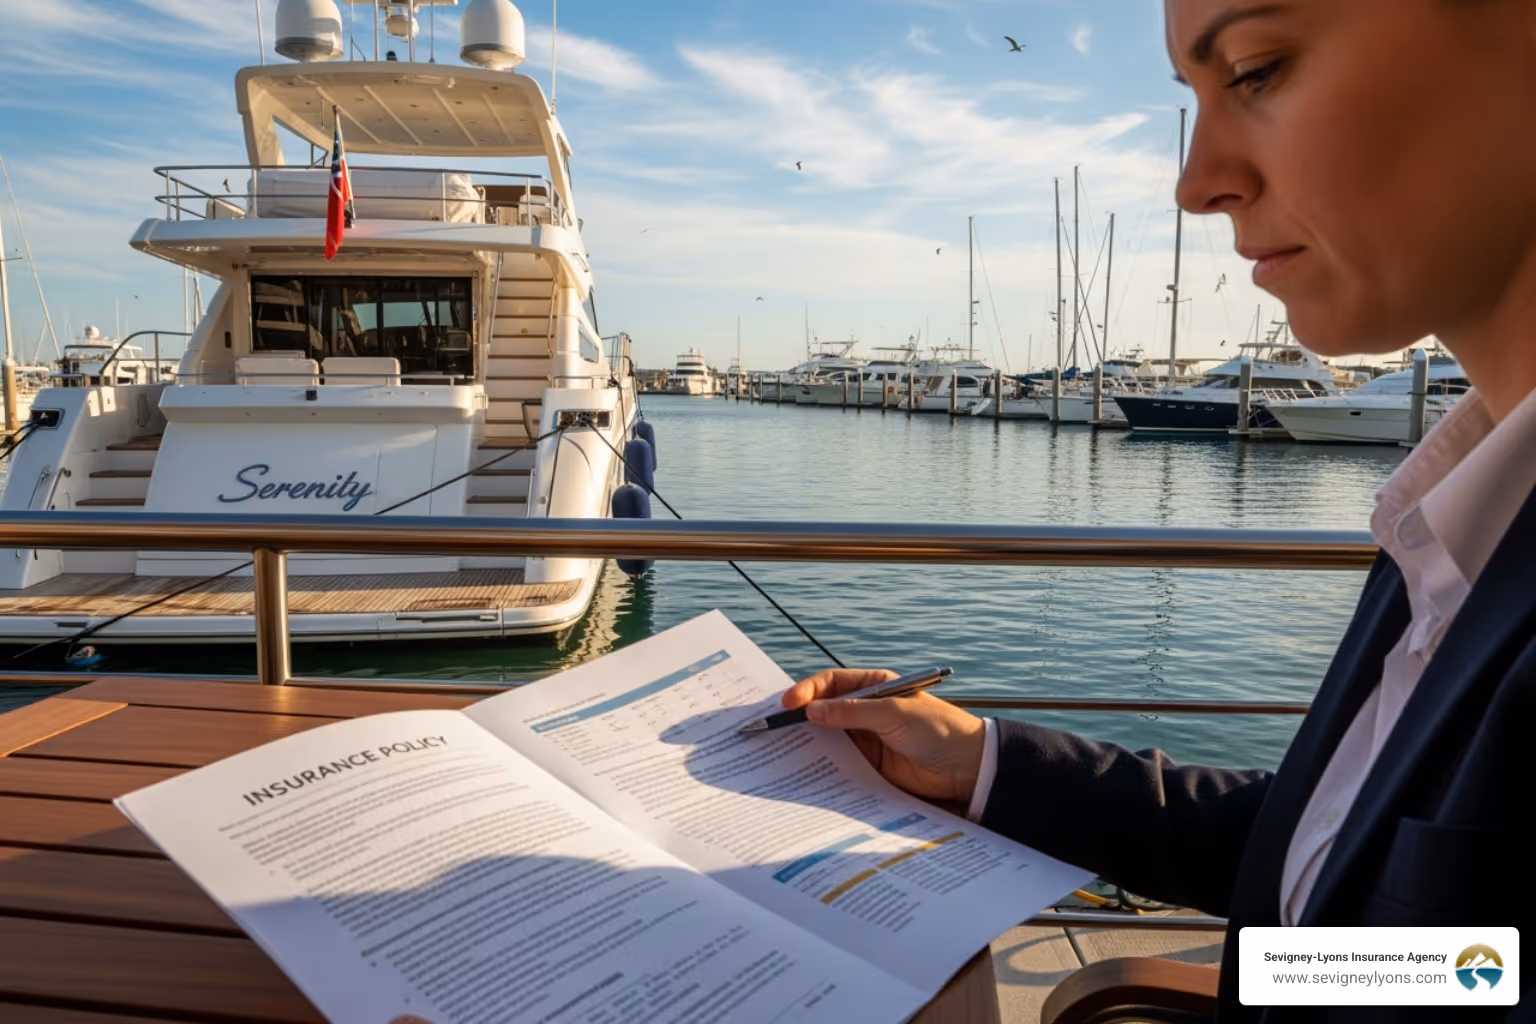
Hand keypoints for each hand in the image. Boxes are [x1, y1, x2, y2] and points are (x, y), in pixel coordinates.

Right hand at [782, 668, 986, 803]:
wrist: (967, 768)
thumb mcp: (894, 714)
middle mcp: (866, 710)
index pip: (832, 683)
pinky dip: (821, 764)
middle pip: (824, 709)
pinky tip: (805, 768)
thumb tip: (812, 711)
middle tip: (773, 725)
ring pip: (827, 737)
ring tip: (780, 749)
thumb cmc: (938, 729)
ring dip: (806, 741)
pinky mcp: (868, 765)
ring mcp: (865, 738)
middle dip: (800, 716)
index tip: (789, 703)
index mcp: (875, 687)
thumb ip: (853, 713)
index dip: (808, 690)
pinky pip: (838, 762)